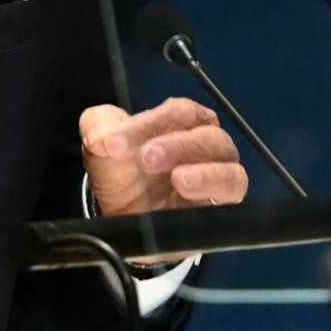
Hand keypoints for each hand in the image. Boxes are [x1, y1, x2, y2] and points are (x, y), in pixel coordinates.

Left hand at [81, 97, 248, 232]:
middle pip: (204, 132)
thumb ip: (98, 128)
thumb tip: (102, 138)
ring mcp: (219, 167)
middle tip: (145, 158)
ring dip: (201, 168)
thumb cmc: (123, 173)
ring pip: (224, 157)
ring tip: (177, 179)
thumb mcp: (102, 146)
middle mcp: (206, 139)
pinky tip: (188, 190)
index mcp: (181, 119)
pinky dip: (214, 184)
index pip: (177, 112)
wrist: (127, 219)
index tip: (114, 141)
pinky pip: (233, 185)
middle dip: (174, 144)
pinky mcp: (227, 197)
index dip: (148, 123)